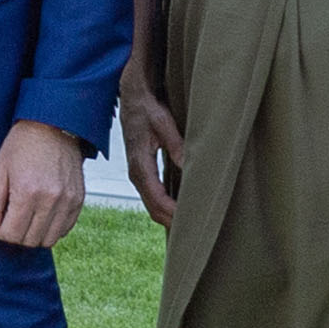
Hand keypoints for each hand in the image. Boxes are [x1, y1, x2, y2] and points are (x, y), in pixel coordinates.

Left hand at [0, 121, 85, 251]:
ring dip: (35, 233)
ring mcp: (68, 201)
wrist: (52, 125)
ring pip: (49, 239)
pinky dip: (52, 227)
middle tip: (13, 215)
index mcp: (27, 192)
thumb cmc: (22, 145)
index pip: (11, 235)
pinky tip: (44, 212)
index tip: (1, 216)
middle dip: (17, 234)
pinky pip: (65, 229)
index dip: (1, 230)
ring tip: (29, 215)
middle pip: (30, 240)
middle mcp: (51, 199)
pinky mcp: (78, 200)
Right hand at [119, 68, 182, 224]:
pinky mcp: (144, 170)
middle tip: (197, 232)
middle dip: (173, 222)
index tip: (192, 221)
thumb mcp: (162, 120)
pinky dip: (167, 206)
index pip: (156, 199)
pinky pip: (154, 196)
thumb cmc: (146, 106)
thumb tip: (188, 164)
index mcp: (140, 164)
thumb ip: (175, 142)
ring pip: (153, 205)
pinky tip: (183, 209)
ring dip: (170, 216)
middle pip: (154, 209)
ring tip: (193, 224)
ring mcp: (139, 173)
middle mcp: (136, 173)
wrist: (131, 95)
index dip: (174, 213)